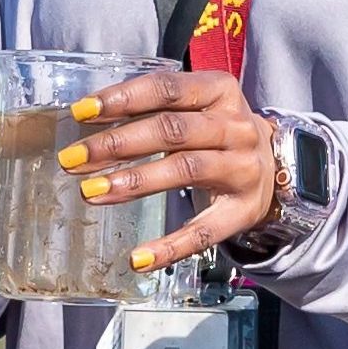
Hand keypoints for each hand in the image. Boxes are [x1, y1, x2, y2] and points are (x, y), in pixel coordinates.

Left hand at [57, 68, 277, 272]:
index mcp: (220, 92)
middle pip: (172, 130)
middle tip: (72, 158)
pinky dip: (169, 246)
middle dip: (117, 144)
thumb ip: (151, 108)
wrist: (275, 166)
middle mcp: (235, 128)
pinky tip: (137, 258)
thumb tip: (87, 116)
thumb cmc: (216, 130)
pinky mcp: (243, 211)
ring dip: (135, 182)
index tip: (81, 111)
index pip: (168, 89)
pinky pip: (204, 232)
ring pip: (185, 170)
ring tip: (91, 191)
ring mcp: (243, 170)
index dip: (123, 98)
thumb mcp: (196, 107)